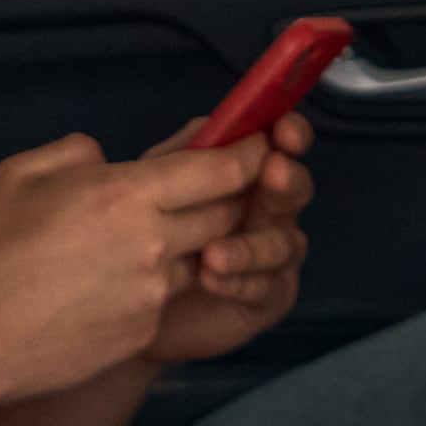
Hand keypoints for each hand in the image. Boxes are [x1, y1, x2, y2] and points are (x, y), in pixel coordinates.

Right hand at [0, 131, 265, 407]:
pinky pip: (164, 299)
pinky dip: (148, 288)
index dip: (251, 153)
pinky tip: (102, 289)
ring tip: (127, 248)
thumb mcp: (20, 173)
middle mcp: (152, 243)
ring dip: (181, 247)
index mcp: (125, 194)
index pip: (222, 170)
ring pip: (196, 259)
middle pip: (224, 215)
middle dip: (221, 201)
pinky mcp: (143, 332)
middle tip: (197, 192)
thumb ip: (77, 154)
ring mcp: (152, 293)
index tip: (257, 144)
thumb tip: (105, 159)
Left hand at [146, 114, 311, 365]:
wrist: (132, 302)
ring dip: (251, 244)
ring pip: (281, 243)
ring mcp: (272, 255)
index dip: (289, 133)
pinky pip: (264, 287)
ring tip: (213, 252)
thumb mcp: (152, 188)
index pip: (279, 145)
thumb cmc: (147, 234)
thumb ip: (178, 156)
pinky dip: (238, 280)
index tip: (284, 129)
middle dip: (287, 179)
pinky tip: (210, 278)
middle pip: (294, 189)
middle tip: (273, 173)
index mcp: (249, 175)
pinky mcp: (266, 297)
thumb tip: (205, 123)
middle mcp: (269, 210)